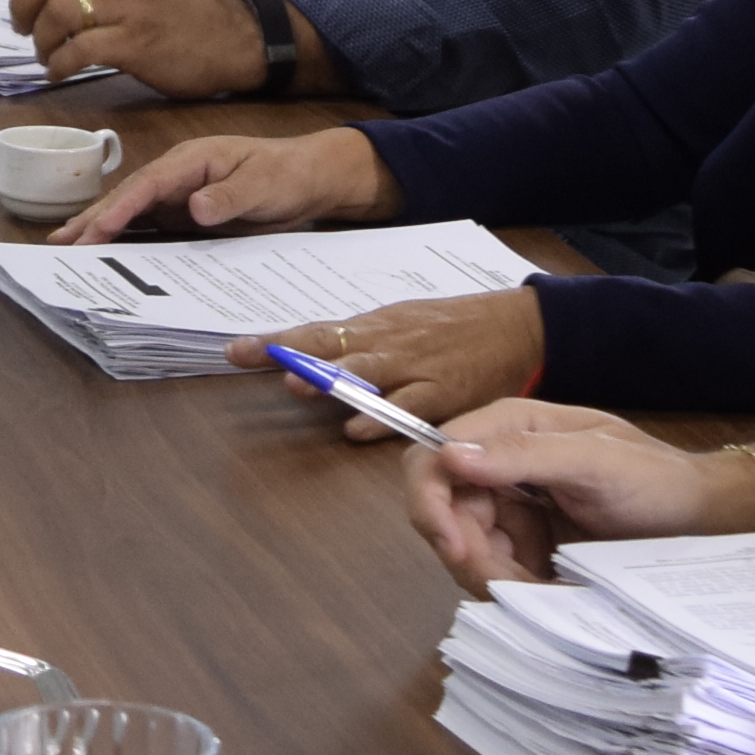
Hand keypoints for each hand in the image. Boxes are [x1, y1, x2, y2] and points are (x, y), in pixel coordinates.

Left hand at [0, 0, 260, 99]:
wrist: (227, 38)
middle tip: (23, 28)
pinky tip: (61, 72)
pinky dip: (58, 64)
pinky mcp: (135, 43)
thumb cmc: (171, 12)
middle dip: (19, 4)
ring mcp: (126, 7)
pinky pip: (79, 50)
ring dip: (40, 40)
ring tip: (47, 55)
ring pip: (57, 13)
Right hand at [60, 127, 393, 243]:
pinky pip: (150, 228)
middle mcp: (178, 176)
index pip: (148, 184)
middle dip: (94, 218)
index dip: (119, 207)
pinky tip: (105, 254)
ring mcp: (178, 195)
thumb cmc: (287, 174)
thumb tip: (194, 209)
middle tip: (60, 242)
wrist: (309, 179)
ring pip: (132, 213)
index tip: (96, 229)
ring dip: (101, 229)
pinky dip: (125, 240)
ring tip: (66, 247)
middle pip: (129, 197)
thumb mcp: (264, 185)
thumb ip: (230, 196)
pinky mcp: (184, 214)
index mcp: (192, 160)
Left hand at [246, 287, 547, 432]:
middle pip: (332, 347)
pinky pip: (408, 407)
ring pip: (366, 372)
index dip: (274, 342)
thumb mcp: (404, 324)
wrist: (520, 329)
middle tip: (259, 359)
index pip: (315, 332)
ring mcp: (416, 368)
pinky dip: (381, 418)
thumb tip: (312, 358)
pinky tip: (357, 429)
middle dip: (291, 354)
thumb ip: (359, 345)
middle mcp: (389, 343)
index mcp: (376, 326)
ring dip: (330, 381)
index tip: (234, 350)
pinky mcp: (443, 393)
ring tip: (299, 386)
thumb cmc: (456, 329)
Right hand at [405, 401, 723, 589]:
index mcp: (509, 426)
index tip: (454, 545)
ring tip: (540, 584)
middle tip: (508, 580)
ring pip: (464, 545)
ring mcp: (510, 501)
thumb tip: (452, 456)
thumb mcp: (596, 460)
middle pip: (443, 511)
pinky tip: (545, 586)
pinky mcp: (523, 537)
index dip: (429, 502)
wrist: (695, 517)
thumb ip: (525, 454)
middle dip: (466, 550)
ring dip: (492, 573)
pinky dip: (510, 583)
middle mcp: (499, 461)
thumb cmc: (656, 478)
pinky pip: (492, 565)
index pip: (433, 458)